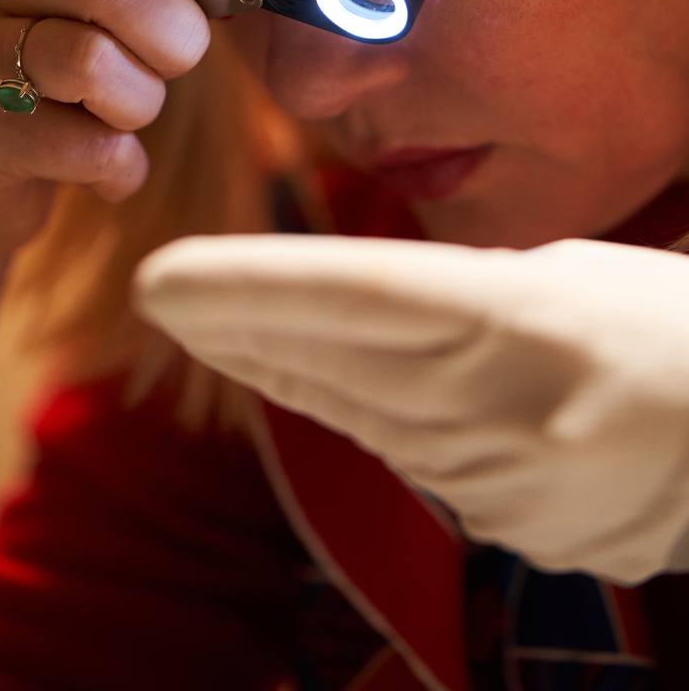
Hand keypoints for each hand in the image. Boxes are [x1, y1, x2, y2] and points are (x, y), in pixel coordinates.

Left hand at [132, 231, 688, 583]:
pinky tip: (322, 382)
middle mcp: (504, 410)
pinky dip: (359, 413)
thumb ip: (455, 297)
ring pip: (361, 414)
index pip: (353, 298)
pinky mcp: (517, 526)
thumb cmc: (667, 322)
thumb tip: (353, 319)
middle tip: (165, 296)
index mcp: (526, 321)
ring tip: (217, 329)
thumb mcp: (563, 273)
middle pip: (335, 363)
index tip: (161, 280)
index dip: (248, 289)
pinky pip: (412, 458)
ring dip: (282, 368)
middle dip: (236, 327)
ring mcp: (508, 483)